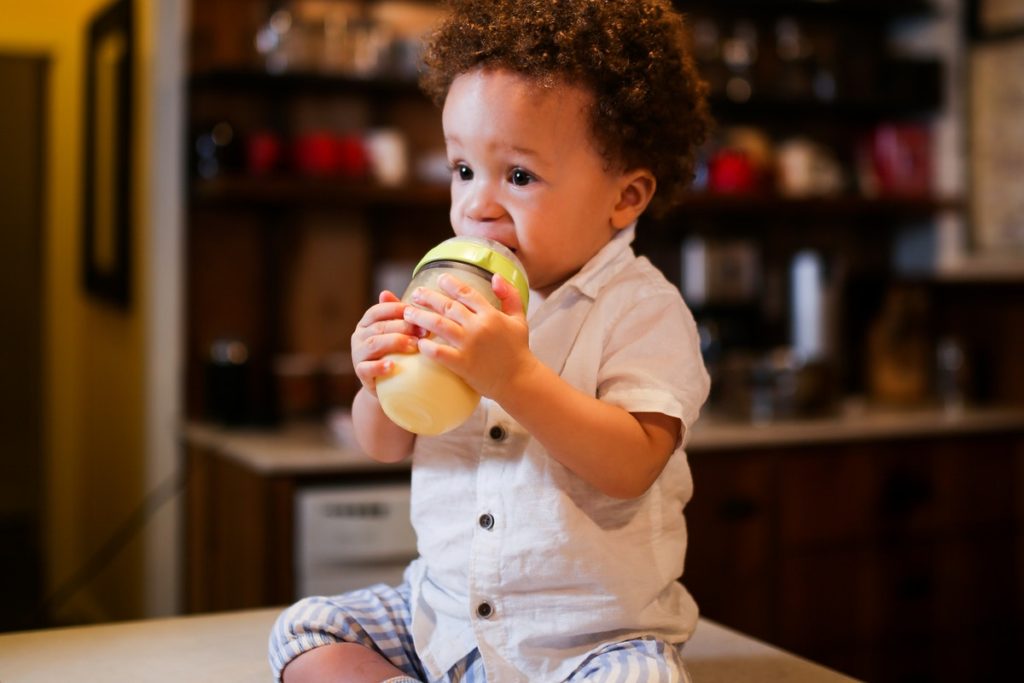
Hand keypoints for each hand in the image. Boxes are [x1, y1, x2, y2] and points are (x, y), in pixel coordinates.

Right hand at [351, 290, 421, 395]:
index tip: (417, 312)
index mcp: (367, 323)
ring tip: (415, 346)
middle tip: (424, 332)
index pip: (378, 310)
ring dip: (395, 342)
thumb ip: (396, 315)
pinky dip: (379, 367)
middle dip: (403, 327)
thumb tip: (386, 293)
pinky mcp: (361, 374)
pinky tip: (393, 366)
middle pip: (379, 327)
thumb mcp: (398, 332)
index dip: (397, 309)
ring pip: (374, 344)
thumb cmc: (397, 352)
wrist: (389, 385)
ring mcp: (358, 355)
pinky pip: (367, 368)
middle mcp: (359, 336)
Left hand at [403, 272, 534, 399]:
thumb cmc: (518, 349)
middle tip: (415, 294)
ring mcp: (469, 345)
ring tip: (408, 313)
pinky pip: (438, 352)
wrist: (519, 380)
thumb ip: (509, 295)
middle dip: (428, 297)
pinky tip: (418, 342)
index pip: (466, 293)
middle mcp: (478, 326)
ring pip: (438, 325)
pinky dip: (426, 346)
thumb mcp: (519, 319)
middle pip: (447, 306)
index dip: (450, 283)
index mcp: (491, 314)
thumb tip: (496, 276)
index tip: (439, 279)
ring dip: (420, 317)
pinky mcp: (462, 364)